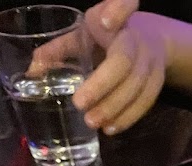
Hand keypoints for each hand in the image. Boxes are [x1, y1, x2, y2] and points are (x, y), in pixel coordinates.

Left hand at [29, 0, 167, 134]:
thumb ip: (59, 50)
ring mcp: (150, 60)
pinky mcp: (158, 81)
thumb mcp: (82, 34)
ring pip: (137, 86)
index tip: (104, 22)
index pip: (122, 5)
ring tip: (93, 123)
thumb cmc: (106, 36)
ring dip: (114, 108)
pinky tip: (111, 128)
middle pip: (124, 62)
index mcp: (111, 19)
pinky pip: (146, 102)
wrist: (152, 40)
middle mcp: (135, 38)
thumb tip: (33, 70)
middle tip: (79, 105)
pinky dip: (128, 117)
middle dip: (102, 85)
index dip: (118, 11)